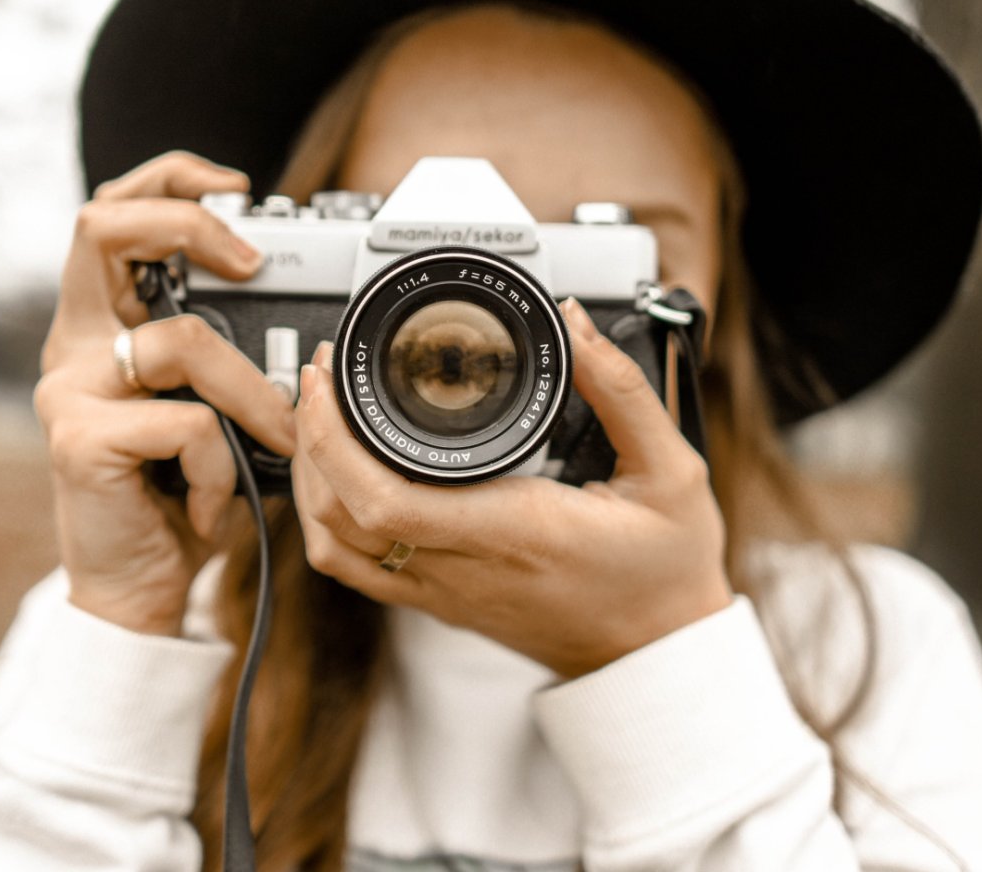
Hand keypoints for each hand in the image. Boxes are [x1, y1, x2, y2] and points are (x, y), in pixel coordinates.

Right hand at [33, 150, 295, 634]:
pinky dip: (224, 467)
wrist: (138, 590)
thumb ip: (226, 356)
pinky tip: (214, 506)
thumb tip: (304, 321)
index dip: (168, 180)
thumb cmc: (181, 496)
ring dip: (252, 396)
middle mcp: (72, 345)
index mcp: (100, 325)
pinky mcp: (78, 441)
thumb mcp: (210, 411)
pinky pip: (188, 423)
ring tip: (271, 445)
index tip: (237, 189)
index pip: (111, 214)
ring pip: (181, 342)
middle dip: (187, 223)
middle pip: (101, 228)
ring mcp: (67, 391)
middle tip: (252, 262)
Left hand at [291, 298, 732, 677]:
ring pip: (335, 548)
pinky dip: (328, 520)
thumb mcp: (672, 472)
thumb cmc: (667, 571)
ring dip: (309, 480)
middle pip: (339, 517)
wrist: (660, 655)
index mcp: (515, 531)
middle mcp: (466, 568)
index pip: (385, 498)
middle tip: (321, 375)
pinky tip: (338, 474)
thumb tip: (575, 325)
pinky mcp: (440, 604)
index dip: (334, 437)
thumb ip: (623, 392)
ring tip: (319, 416)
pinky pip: (357, 569)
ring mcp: (444, 593)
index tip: (332, 375)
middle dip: (310, 437)